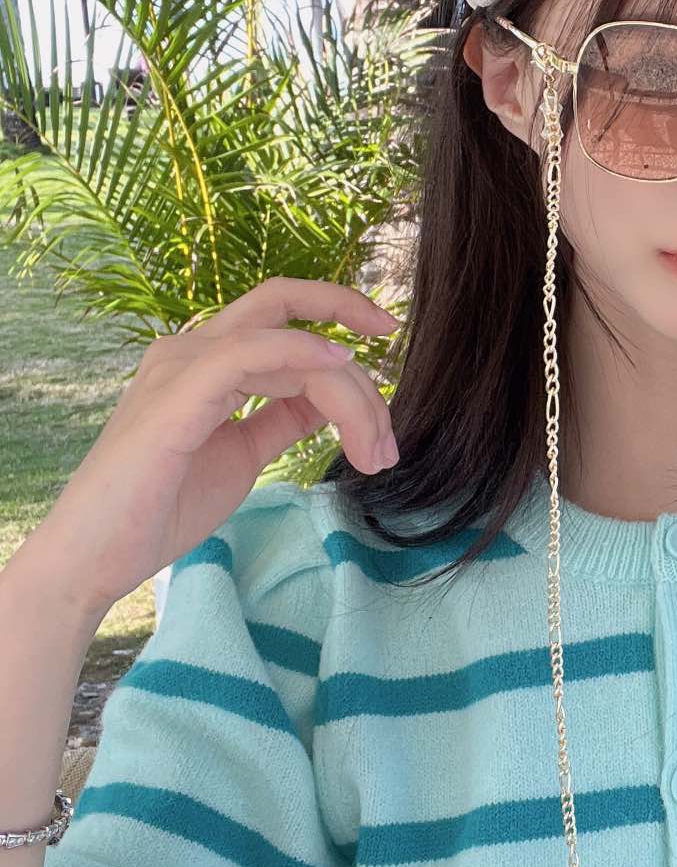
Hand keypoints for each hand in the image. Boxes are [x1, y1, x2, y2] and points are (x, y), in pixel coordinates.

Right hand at [22, 275, 401, 618]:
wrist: (97, 558)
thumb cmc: (161, 509)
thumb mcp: (244, 453)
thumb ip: (283, 418)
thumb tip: (329, 399)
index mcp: (204, 361)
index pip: (285, 321)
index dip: (340, 317)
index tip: (389, 337)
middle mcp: (191, 349)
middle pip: (288, 308)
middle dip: (356, 332)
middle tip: (391, 428)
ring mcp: (181, 365)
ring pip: (288, 341)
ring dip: (349, 392)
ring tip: (375, 453)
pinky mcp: (177, 391)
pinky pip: (252, 351)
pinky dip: (303, 356)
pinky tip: (339, 382)